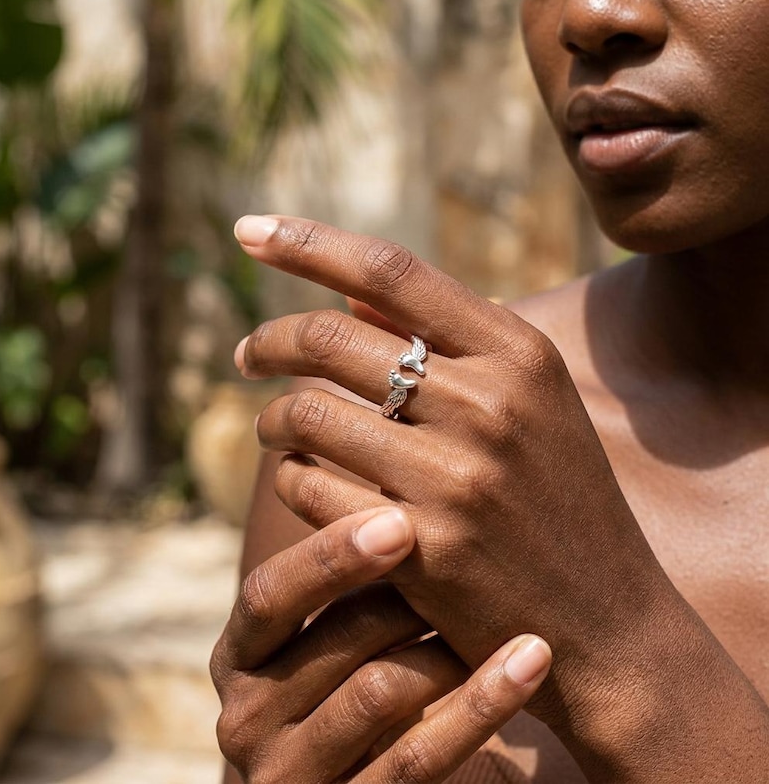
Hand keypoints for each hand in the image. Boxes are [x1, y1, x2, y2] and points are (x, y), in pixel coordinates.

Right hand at [211, 506, 551, 783]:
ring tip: (506, 607)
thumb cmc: (352, 680)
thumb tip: (392, 453)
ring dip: (448, 644)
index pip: (268, 594)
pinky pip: (420, 757)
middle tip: (469, 548)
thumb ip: (339, 573)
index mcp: (240, 655)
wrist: (357, 782)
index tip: (397, 516)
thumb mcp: (330, 633)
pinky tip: (530, 658)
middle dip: (403, 595)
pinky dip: (483, 703)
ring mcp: (290, 776)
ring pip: (380, 693)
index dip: (327, 555)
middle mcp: (247, 716)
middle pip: (329, 642)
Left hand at [233, 215, 677, 733]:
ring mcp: (456, 477)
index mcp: (518, 354)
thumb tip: (346, 290)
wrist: (607, 621)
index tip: (247, 231)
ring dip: (273, 418)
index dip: (307, 242)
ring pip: (307, 414)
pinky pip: (310, 487)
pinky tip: (304, 482)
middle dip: (268, 341)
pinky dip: (292, 477)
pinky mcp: (423, 547)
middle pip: (330, 337)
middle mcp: (489, 404)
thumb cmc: (558, 501)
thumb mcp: (531, 405)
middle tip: (245, 353)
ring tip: (274, 428)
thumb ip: (449, 341)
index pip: (390, 269)